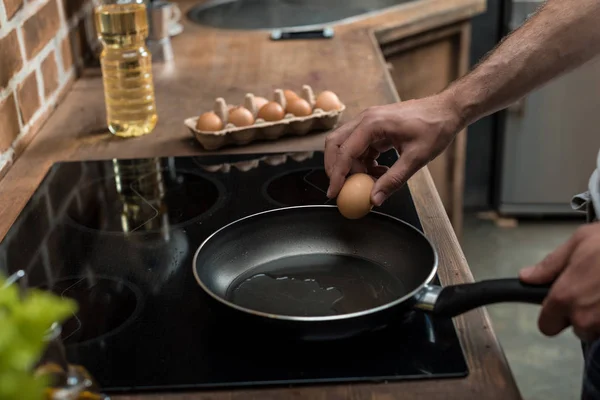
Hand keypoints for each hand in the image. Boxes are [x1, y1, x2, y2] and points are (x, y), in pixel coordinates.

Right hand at [324, 93, 463, 205]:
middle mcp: (365, 119)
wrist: (447, 110)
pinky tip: (379, 171)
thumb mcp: (415, 158)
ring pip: (345, 145)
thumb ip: (393, 180)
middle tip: (342, 188)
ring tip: (370, 181)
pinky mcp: (374, 127)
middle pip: (335, 144)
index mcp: (372, 124)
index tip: (334, 193)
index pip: (344, 152)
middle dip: (335, 168)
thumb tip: (374, 199)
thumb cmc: (434, 128)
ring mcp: (368, 121)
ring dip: (351, 166)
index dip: (337, 175)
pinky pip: (359, 146)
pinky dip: (362, 162)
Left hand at [519, 222, 599, 341]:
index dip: (552, 315)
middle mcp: (586, 317)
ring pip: (599, 329)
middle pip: (577, 329)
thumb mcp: (579, 242)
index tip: (560, 304)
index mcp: (565, 297)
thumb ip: (550, 264)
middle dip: (583, 313)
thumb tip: (527, 276)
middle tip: (594, 288)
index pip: (546, 326)